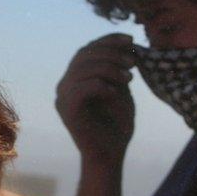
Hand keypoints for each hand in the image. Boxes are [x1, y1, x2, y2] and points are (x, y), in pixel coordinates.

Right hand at [55, 33, 135, 164]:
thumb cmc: (116, 125)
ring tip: (130, 79)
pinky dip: (102, 86)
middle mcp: (65, 86)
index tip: (131, 40)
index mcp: (75, 79)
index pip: (87, 50)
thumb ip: (115, 69)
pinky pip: (83, 88)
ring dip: (110, 69)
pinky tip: (117, 94)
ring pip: (83, 68)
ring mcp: (63, 97)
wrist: (110, 155)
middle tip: (133, 63)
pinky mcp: (67, 110)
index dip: (108, 40)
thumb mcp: (120, 89)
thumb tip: (121, 45)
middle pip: (84, 54)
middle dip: (112, 53)